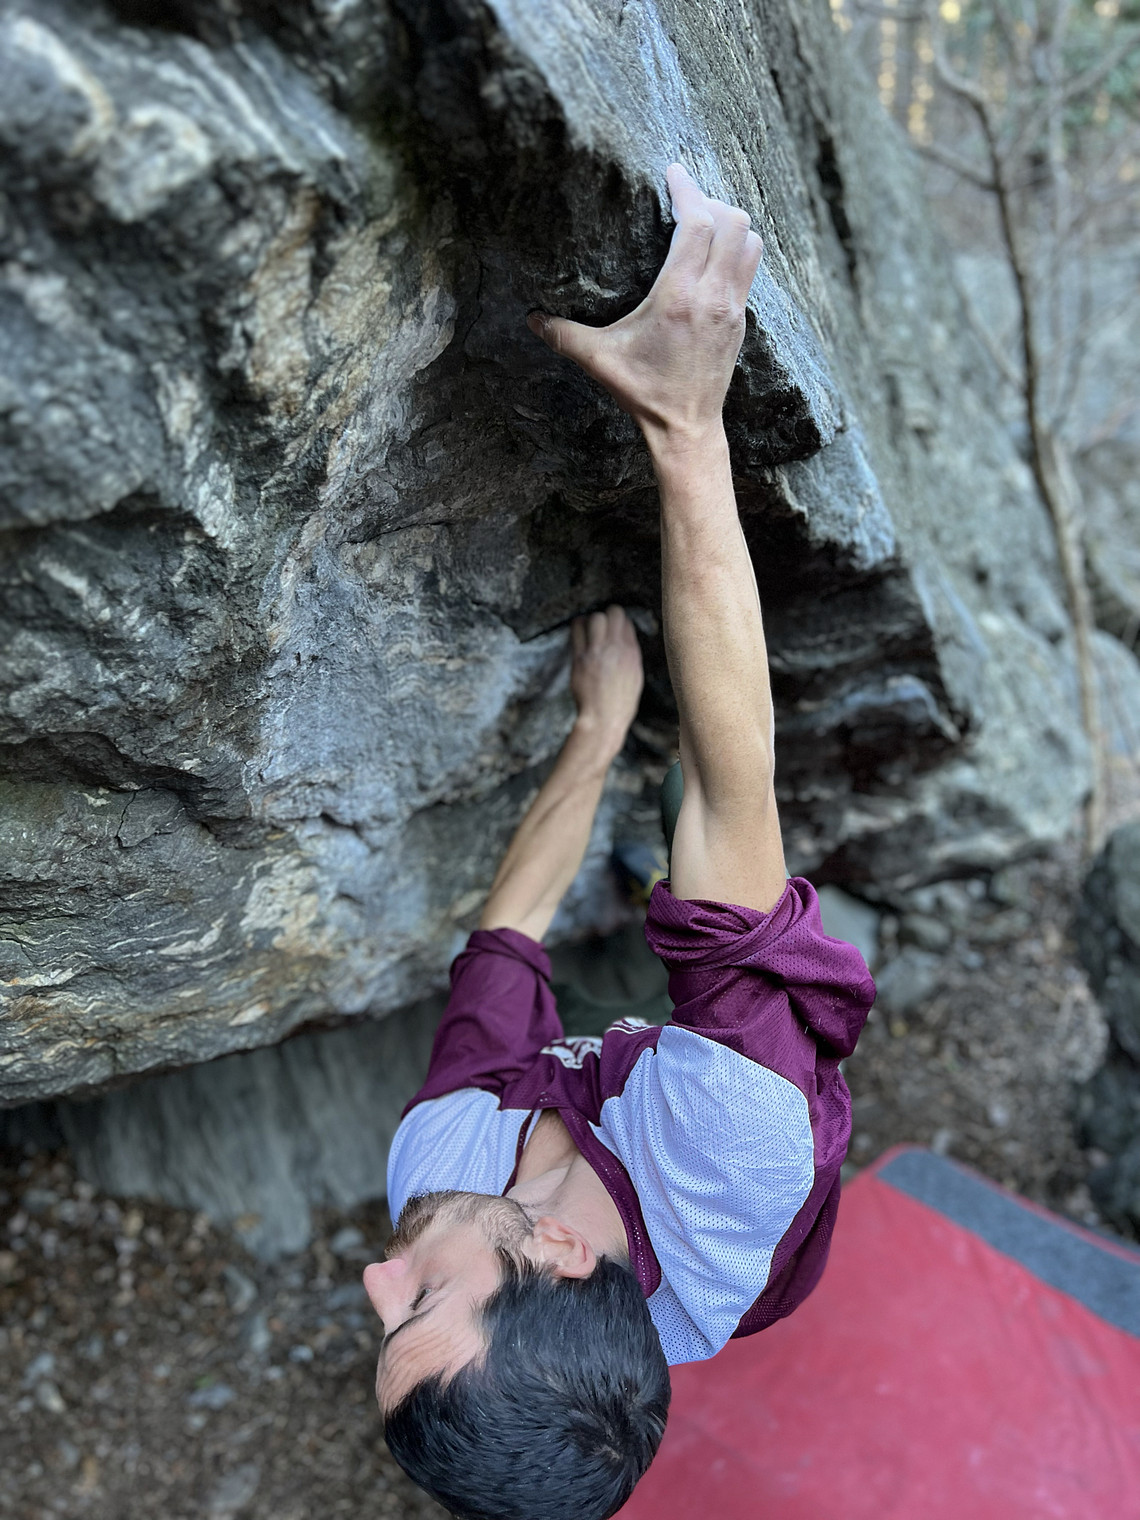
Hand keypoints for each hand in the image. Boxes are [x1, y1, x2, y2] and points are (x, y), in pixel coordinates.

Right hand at [527, 164, 762, 451]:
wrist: (686, 428)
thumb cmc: (643, 393)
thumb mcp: (599, 361)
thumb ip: (563, 334)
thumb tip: (530, 316)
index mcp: (680, 298)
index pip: (698, 224)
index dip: (687, 190)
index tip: (672, 172)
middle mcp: (713, 297)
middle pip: (733, 222)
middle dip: (710, 201)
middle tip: (684, 199)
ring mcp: (733, 308)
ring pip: (750, 242)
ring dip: (730, 223)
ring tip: (702, 222)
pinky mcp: (740, 320)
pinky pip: (749, 267)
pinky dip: (735, 249)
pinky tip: (711, 255)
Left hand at [569, 606, 643, 754]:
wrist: (604, 719)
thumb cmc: (620, 703)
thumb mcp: (635, 678)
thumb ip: (630, 656)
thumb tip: (624, 641)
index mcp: (632, 654)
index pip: (627, 623)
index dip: (619, 623)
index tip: (613, 629)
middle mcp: (617, 649)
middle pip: (613, 613)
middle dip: (607, 615)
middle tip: (601, 625)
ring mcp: (598, 652)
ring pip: (595, 618)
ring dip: (591, 620)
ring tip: (589, 627)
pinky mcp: (580, 658)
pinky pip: (577, 630)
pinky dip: (577, 626)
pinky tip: (578, 630)